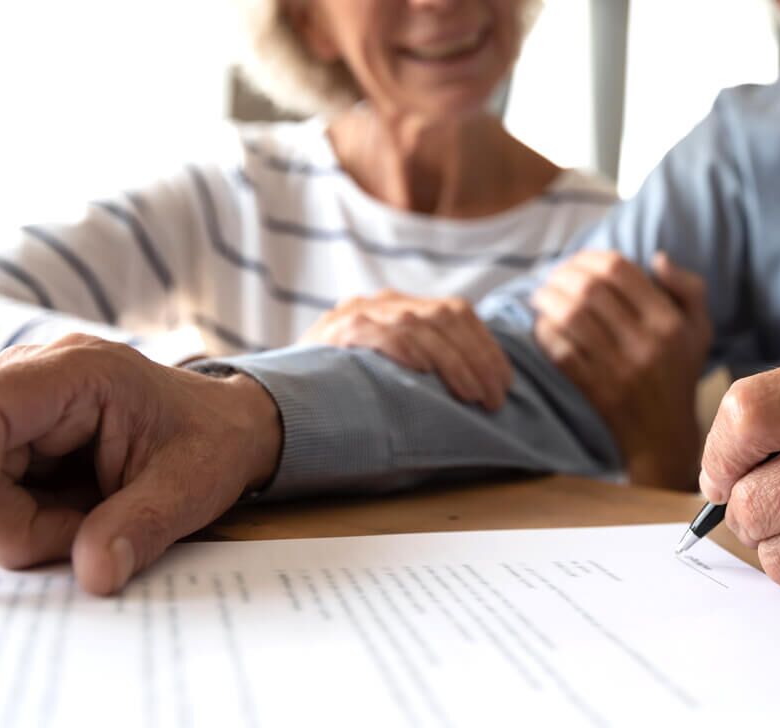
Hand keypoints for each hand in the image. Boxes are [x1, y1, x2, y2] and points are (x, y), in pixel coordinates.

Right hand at [0, 335, 281, 594]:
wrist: (229, 427)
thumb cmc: (214, 442)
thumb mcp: (191, 488)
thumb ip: (141, 527)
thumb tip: (94, 575)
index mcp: (79, 373)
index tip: (16, 536)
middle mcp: (37, 375)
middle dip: (14, 520)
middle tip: (83, 537)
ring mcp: (22, 404)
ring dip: (24, 523)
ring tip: (91, 520)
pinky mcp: (17, 433)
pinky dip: (27, 518)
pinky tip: (76, 513)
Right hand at [301, 290, 512, 410]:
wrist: (274, 396)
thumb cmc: (343, 393)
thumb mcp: (389, 371)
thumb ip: (426, 366)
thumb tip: (483, 392)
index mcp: (400, 307)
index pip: (457, 312)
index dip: (487, 346)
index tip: (505, 381)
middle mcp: (382, 303)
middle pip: (447, 317)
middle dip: (479, 360)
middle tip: (496, 398)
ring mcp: (359, 312)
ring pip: (422, 326)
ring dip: (456, 364)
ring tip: (475, 396)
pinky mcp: (339, 330)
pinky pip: (384, 333)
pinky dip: (410, 351)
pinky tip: (427, 373)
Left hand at [532, 251, 709, 489]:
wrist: (664, 435)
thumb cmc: (679, 374)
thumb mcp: (699, 330)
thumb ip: (688, 289)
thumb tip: (657, 257)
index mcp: (668, 322)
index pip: (620, 270)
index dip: (590, 257)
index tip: (577, 261)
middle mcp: (645, 343)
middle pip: (590, 289)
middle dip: (562, 275)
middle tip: (552, 276)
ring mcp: (619, 368)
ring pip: (571, 317)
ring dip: (548, 300)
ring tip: (540, 296)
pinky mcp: (596, 389)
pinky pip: (561, 351)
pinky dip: (545, 333)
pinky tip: (542, 325)